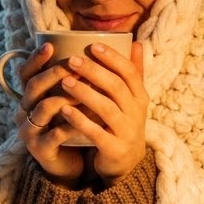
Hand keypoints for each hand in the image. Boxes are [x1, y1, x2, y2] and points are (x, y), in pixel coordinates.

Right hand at [13, 42, 86, 187]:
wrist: (68, 162)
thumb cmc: (68, 126)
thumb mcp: (66, 101)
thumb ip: (71, 80)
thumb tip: (90, 53)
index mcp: (29, 98)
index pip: (25, 74)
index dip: (35, 59)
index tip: (50, 46)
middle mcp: (24, 112)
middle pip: (34, 87)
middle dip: (54, 74)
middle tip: (74, 65)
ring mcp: (29, 131)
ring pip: (44, 108)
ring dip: (66, 97)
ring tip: (87, 89)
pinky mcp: (39, 149)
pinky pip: (56, 134)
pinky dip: (74, 123)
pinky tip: (90, 117)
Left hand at [54, 41, 148, 181]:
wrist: (125, 162)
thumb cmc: (123, 121)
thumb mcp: (132, 98)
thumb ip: (133, 72)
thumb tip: (136, 42)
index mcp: (139, 96)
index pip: (129, 72)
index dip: (112, 58)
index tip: (93, 45)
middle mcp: (136, 112)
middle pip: (116, 87)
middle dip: (94, 72)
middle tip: (72, 60)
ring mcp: (126, 131)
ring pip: (106, 109)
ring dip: (84, 93)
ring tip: (65, 81)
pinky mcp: (114, 149)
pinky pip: (96, 133)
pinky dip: (80, 121)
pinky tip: (64, 110)